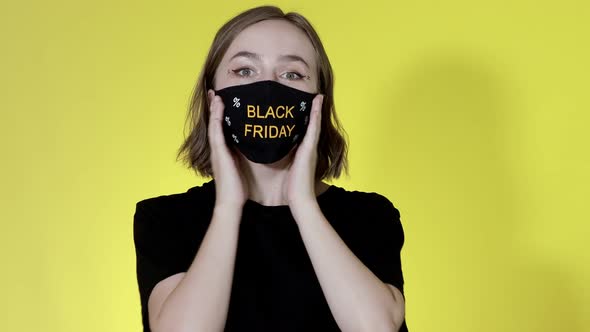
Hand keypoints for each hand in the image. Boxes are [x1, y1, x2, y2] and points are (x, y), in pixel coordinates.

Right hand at [207, 90, 247, 209]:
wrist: (230, 203)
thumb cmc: (238, 189)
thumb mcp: (242, 168)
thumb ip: (244, 157)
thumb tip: (254, 148)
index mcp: (224, 152)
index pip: (222, 129)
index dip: (221, 115)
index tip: (222, 102)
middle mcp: (218, 149)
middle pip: (215, 124)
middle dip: (215, 108)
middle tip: (215, 93)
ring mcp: (217, 150)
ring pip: (214, 124)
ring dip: (214, 109)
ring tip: (216, 95)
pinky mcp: (218, 153)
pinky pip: (216, 131)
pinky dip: (216, 118)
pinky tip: (219, 107)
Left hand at [283, 94, 323, 208]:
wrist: (299, 198)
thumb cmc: (290, 187)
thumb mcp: (285, 168)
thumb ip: (282, 159)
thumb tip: (272, 151)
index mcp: (303, 151)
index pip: (304, 131)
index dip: (306, 119)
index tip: (306, 106)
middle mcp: (309, 147)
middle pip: (312, 125)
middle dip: (314, 111)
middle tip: (314, 96)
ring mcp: (311, 147)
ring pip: (314, 124)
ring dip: (317, 109)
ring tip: (317, 96)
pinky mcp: (310, 148)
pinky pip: (314, 128)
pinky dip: (316, 115)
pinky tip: (317, 103)